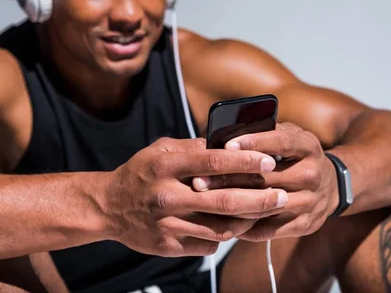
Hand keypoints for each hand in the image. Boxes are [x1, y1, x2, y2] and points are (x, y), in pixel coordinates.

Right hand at [101, 137, 287, 256]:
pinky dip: (225, 235)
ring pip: (220, 228)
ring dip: (248, 221)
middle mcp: (166, 196)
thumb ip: (191, 146)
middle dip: (259, 199)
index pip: (213, 161)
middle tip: (283, 195)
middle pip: (223, 200)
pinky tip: (235, 226)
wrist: (108, 207)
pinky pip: (208, 245)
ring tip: (266, 212)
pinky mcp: (168, 246)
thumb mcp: (159, 150)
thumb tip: (227, 144)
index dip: (245, 162)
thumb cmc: (140, 173)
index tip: (269, 161)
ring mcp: (167, 225)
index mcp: (165, 166)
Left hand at [192, 123, 338, 240]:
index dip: (253, 143)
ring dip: (232, 205)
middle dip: (229, 179)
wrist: (333, 186)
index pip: (281, 142)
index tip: (226, 146)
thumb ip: (265, 133)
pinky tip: (221, 220)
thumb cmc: (297, 155)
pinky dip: (244, 227)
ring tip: (204, 201)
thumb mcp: (290, 136)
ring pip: (264, 206)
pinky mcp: (305, 225)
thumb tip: (225, 135)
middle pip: (267, 178)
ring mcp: (311, 202)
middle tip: (199, 180)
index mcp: (308, 146)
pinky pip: (269, 230)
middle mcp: (313, 174)